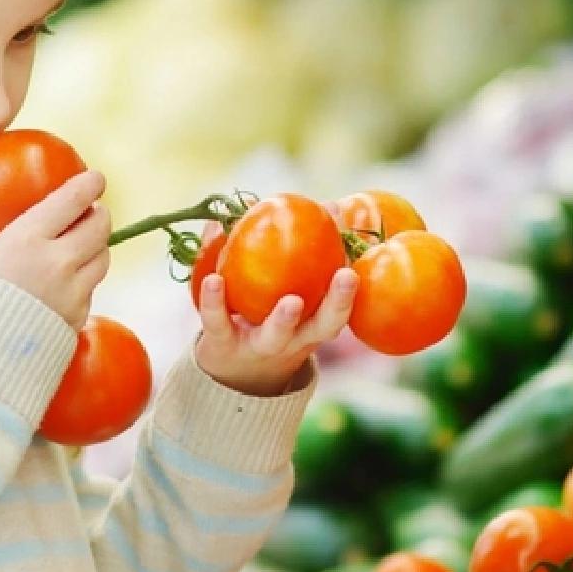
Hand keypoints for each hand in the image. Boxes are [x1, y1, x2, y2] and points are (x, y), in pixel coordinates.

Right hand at [0, 170, 110, 329]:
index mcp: (27, 240)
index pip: (72, 200)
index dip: (89, 184)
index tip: (95, 178)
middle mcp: (59, 263)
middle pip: (100, 227)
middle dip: (99, 214)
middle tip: (89, 212)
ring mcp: (72, 295)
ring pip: (102, 260)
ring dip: (97, 247)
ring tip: (82, 246)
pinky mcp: (76, 322)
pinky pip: (90, 292)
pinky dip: (84, 282)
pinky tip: (67, 284)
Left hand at [194, 223, 358, 395]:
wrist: (230, 371)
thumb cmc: (266, 320)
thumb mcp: (283, 291)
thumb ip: (284, 250)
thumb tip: (278, 200)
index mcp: (315, 323)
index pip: (341, 306)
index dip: (351, 286)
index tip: (359, 257)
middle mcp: (294, 339)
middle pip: (322, 326)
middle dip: (337, 303)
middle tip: (346, 275)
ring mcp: (259, 344)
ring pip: (274, 335)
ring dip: (283, 318)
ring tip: (291, 301)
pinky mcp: (223, 343)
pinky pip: (218, 322)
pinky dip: (215, 300)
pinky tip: (213, 279)